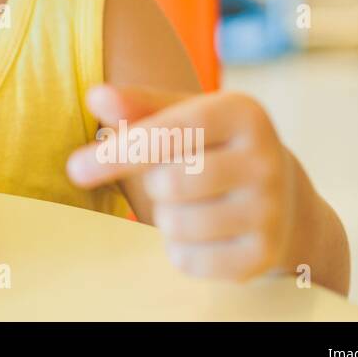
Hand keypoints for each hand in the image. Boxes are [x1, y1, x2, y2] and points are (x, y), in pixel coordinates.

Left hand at [67, 84, 296, 281]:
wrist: (283, 198)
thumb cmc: (211, 147)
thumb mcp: (181, 114)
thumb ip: (136, 106)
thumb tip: (96, 96)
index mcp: (243, 112)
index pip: (169, 132)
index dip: (118, 152)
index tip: (75, 169)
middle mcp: (266, 159)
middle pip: (169, 183)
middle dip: (152, 184)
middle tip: (166, 180)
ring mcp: (271, 210)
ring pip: (177, 224)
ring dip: (164, 217)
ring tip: (185, 204)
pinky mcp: (264, 255)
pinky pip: (189, 260)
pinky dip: (178, 250)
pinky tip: (199, 233)